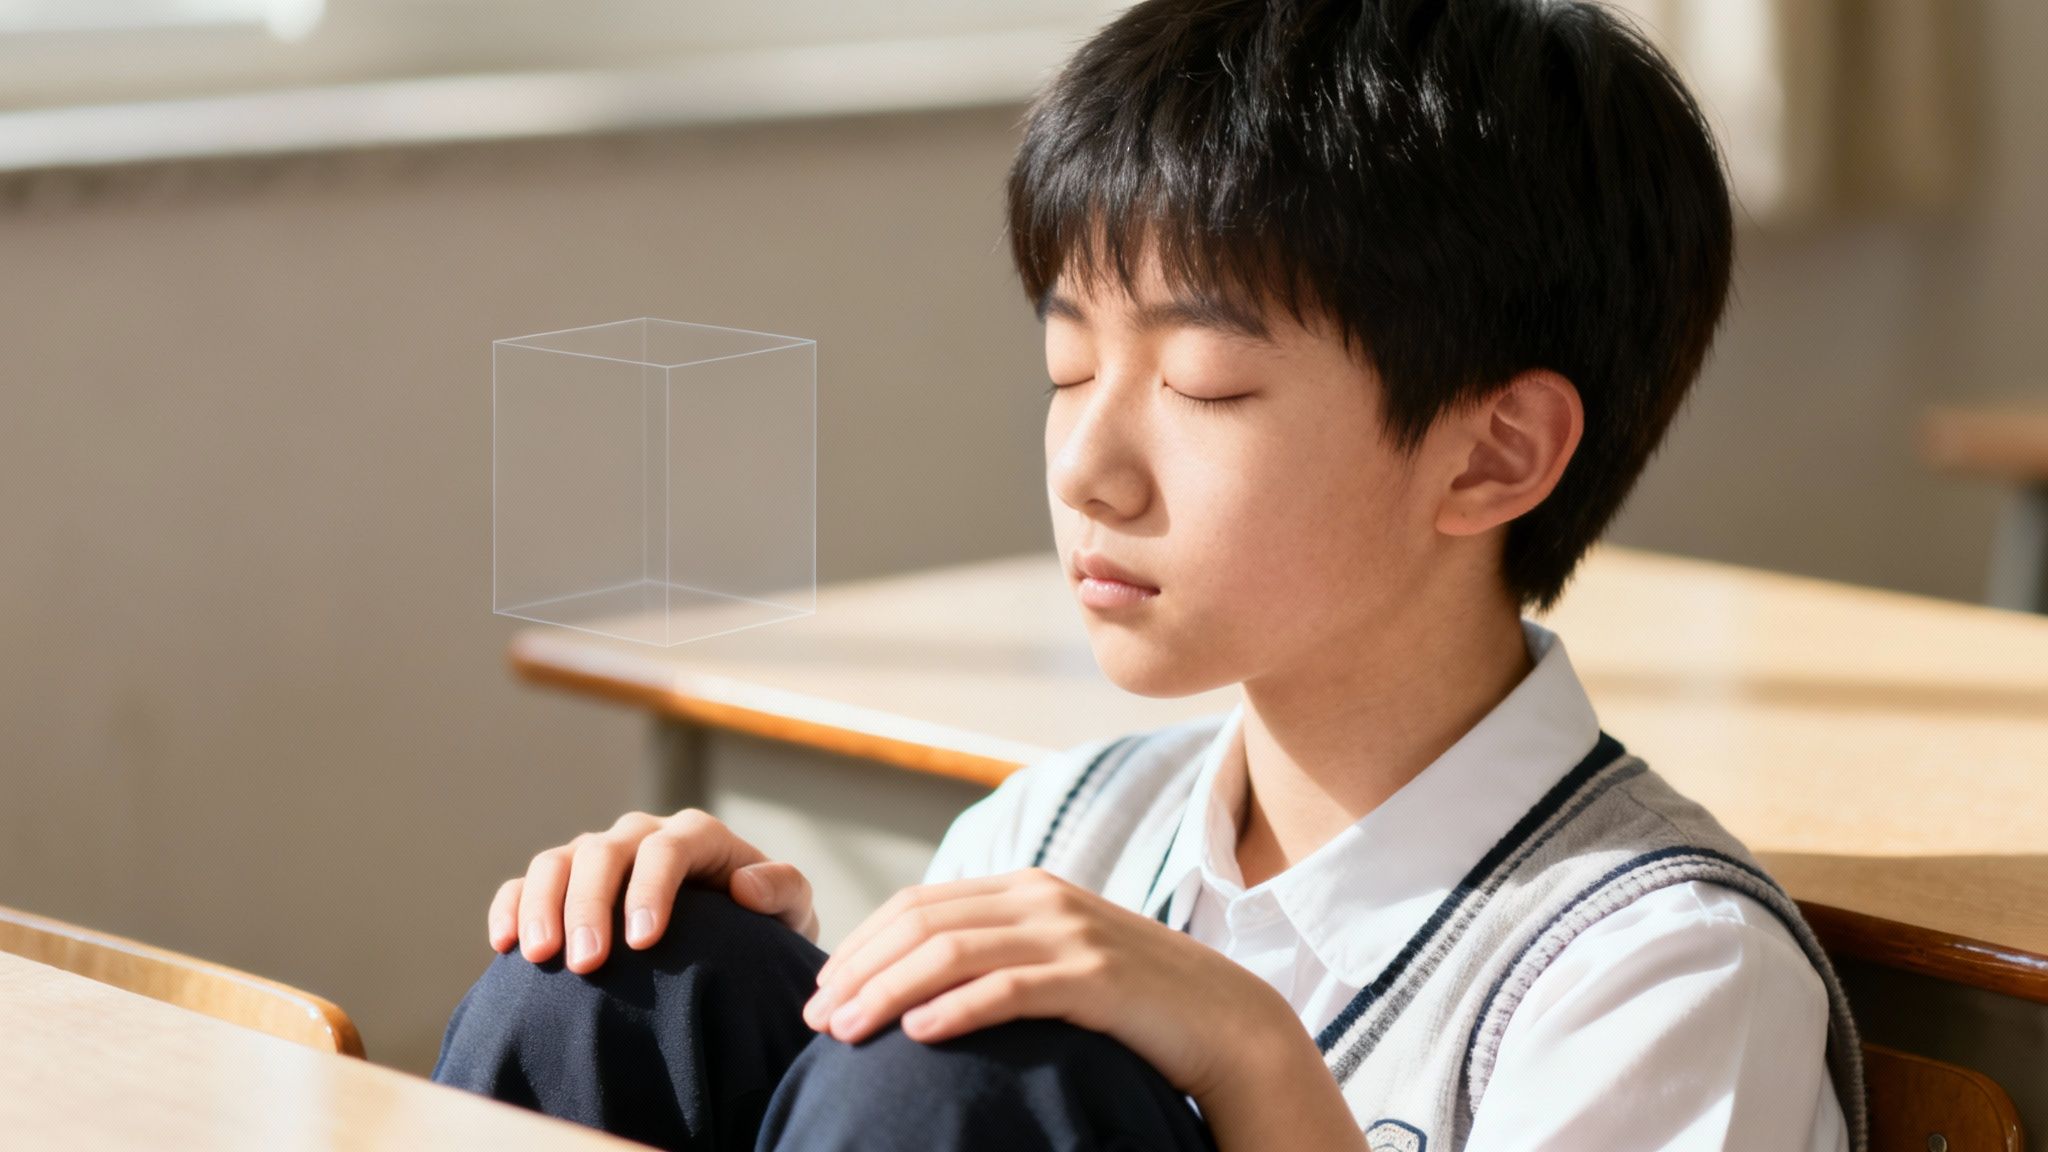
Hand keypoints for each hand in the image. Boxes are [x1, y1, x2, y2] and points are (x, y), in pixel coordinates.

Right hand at [488, 808, 817, 973]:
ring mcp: (599, 855)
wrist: (731, 945)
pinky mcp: (566, 882)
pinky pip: (526, 882)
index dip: (650, 890)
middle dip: (590, 906)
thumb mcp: (791, 913)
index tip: (642, 943)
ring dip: (544, 905)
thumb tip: (743, 885)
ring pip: (558, 861)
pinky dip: (511, 906)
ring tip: (540, 956)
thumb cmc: (762, 930)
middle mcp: (642, 835)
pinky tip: (504, 944)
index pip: (667, 849)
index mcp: (697, 836)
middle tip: (586, 964)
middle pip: (604, 853)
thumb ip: (783, 891)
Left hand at [799, 867, 1296, 1102]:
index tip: (820, 990)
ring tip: (846, 1032)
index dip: (860, 943)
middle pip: (921, 921)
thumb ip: (1002, 954)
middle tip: (815, 1018)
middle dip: (857, 968)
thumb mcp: (1061, 961)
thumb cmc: (1134, 1004)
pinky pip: (1008, 989)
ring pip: (951, 952)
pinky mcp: (1095, 979)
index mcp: (1027, 889)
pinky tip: (917, 1037)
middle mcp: (1042, 899)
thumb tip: (921, 985)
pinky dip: (954, 1010)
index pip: (918, 903)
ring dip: (887, 991)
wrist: (1229, 1022)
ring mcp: (1070, 934)